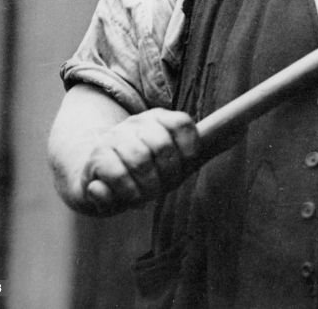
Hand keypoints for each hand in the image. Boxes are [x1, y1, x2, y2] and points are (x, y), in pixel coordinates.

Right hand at [79, 108, 198, 214]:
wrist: (99, 178)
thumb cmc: (145, 173)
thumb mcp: (170, 163)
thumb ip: (194, 154)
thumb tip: (220, 140)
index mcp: (158, 119)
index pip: (181, 123)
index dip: (190, 147)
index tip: (187, 164)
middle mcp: (136, 123)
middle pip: (162, 145)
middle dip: (169, 174)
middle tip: (163, 188)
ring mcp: (114, 137)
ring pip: (140, 161)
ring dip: (148, 187)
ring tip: (146, 196)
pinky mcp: (97, 158)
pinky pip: (118, 176)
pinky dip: (129, 192)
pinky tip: (130, 197)